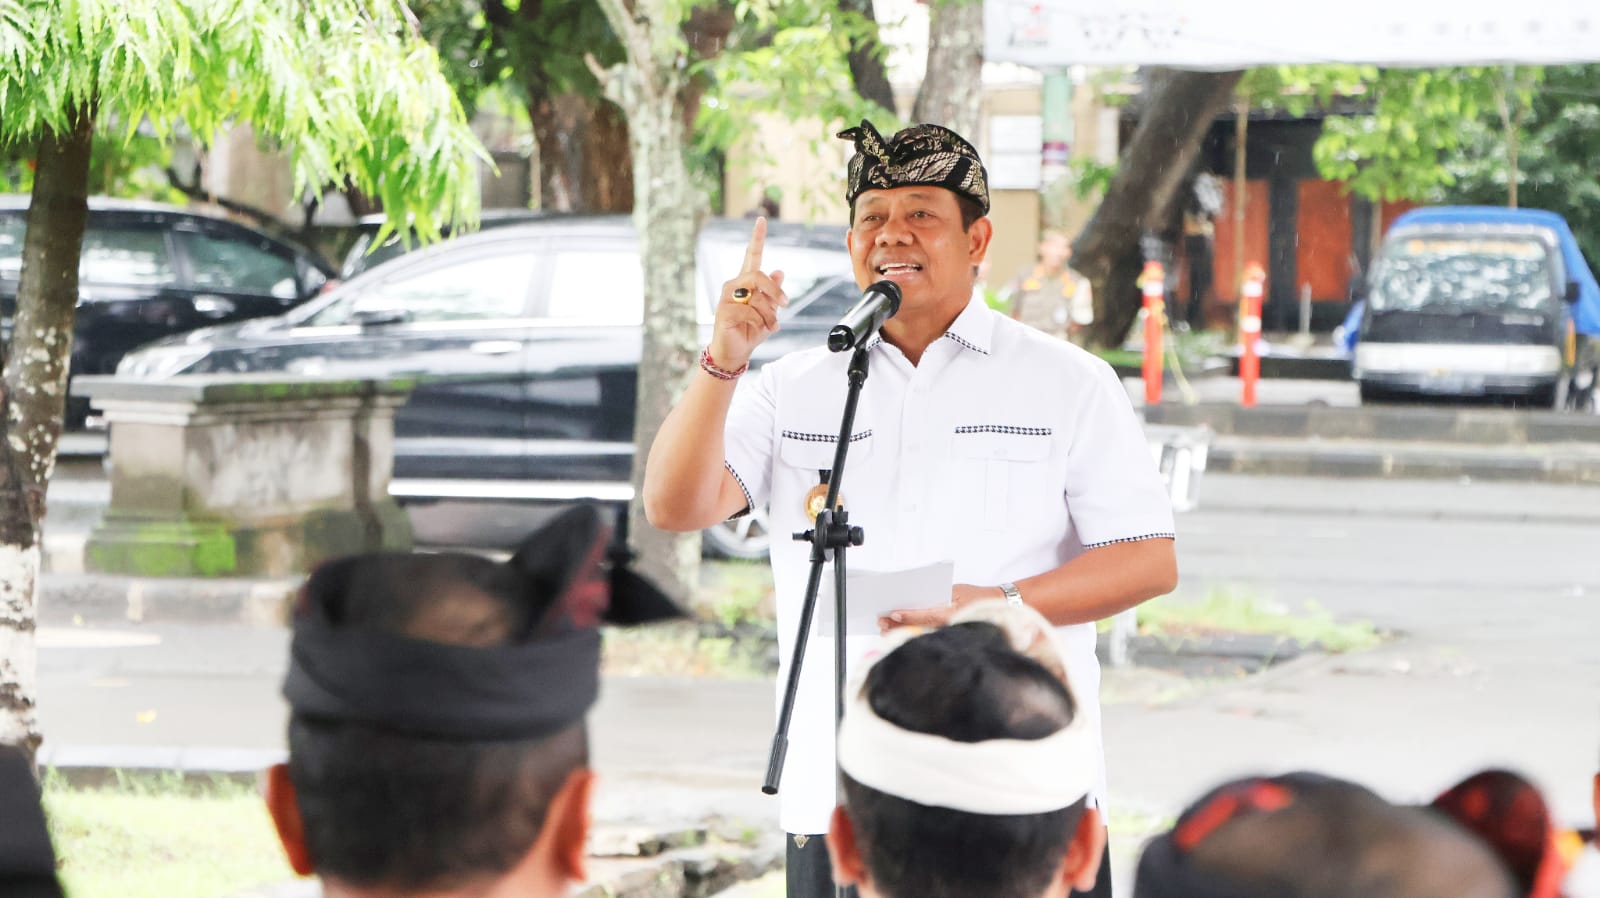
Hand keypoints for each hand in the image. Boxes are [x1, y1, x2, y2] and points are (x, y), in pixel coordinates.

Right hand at [709, 217, 788, 369]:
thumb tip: (779, 271)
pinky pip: (749, 311)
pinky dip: (760, 322)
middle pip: (758, 275)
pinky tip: (759, 329)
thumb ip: (772, 293)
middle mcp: (734, 285)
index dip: (757, 238)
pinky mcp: (723, 311)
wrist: (736, 352)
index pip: (752, 256)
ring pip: (756, 295)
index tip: (761, 220)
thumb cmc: (750, 330)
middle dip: (775, 291)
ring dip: (769, 313)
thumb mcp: (768, 311)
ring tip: (770, 325)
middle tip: (785, 304)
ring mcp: (726, 297)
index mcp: (746, 282)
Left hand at [879, 583, 1004, 632]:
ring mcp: (948, 633)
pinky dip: (911, 634)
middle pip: (918, 627)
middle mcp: (949, 626)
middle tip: (880, 622)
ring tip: (884, 628)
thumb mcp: (956, 590)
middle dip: (898, 625)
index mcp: (951, 613)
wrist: (998, 607)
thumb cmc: (976, 597)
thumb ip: (937, 596)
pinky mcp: (947, 636)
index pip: (925, 615)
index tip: (893, 613)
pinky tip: (898, 632)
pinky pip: (926, 636)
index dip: (908, 615)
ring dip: (902, 631)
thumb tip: (916, 598)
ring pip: (920, 633)